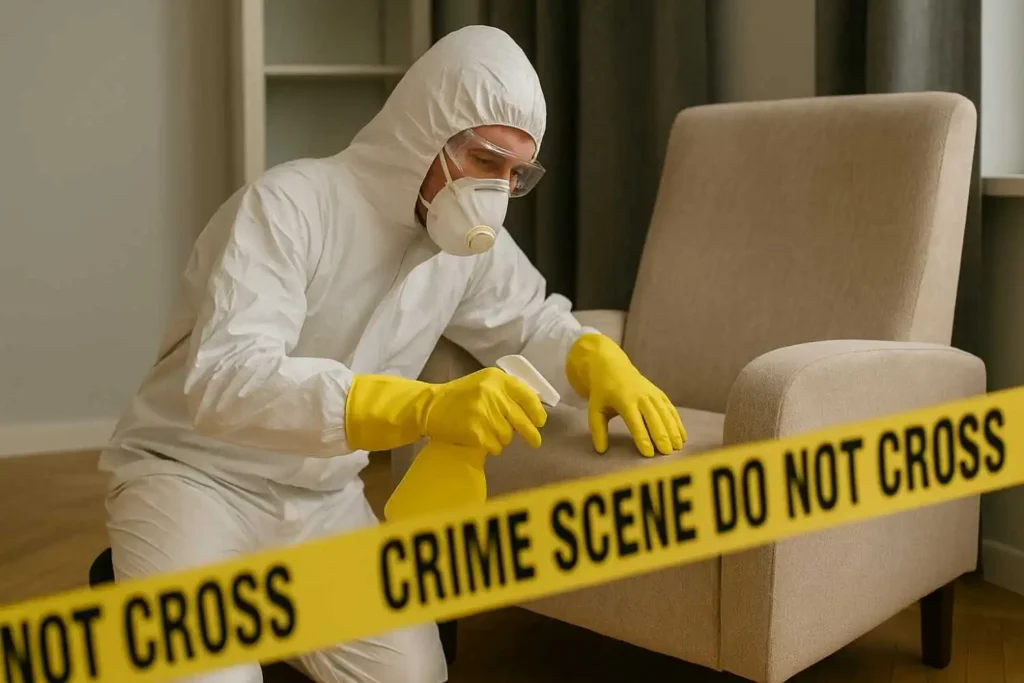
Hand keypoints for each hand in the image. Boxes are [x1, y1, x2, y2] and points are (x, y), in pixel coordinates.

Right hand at [423, 368, 547, 453]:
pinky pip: (496, 446)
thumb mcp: (485, 383)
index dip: (537, 411)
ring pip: (508, 436)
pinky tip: (482, 440)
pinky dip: (492, 447)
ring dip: (503, 439)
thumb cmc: (461, 395)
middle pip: (522, 420)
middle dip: (531, 434)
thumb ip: (507, 392)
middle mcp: (493, 394)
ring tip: (489, 432)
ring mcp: (484, 413)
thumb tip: (534, 411)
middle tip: (536, 442)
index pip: (528, 396)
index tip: (540, 421)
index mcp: (497, 379)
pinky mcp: (476, 431)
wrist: (431, 406)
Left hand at [566, 333, 685, 456]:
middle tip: (667, 454)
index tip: (649, 454)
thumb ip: (598, 430)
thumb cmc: (603, 392)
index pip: (635, 423)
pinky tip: (682, 436)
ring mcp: (653, 394)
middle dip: (662, 437)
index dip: (643, 439)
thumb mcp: (595, 409)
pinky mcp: (660, 394)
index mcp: (625, 401)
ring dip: (673, 431)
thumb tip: (601, 451)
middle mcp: (642, 397)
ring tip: (678, 448)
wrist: (612, 367)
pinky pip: (671, 409)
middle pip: (654, 419)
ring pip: (666, 414)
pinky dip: (678, 423)